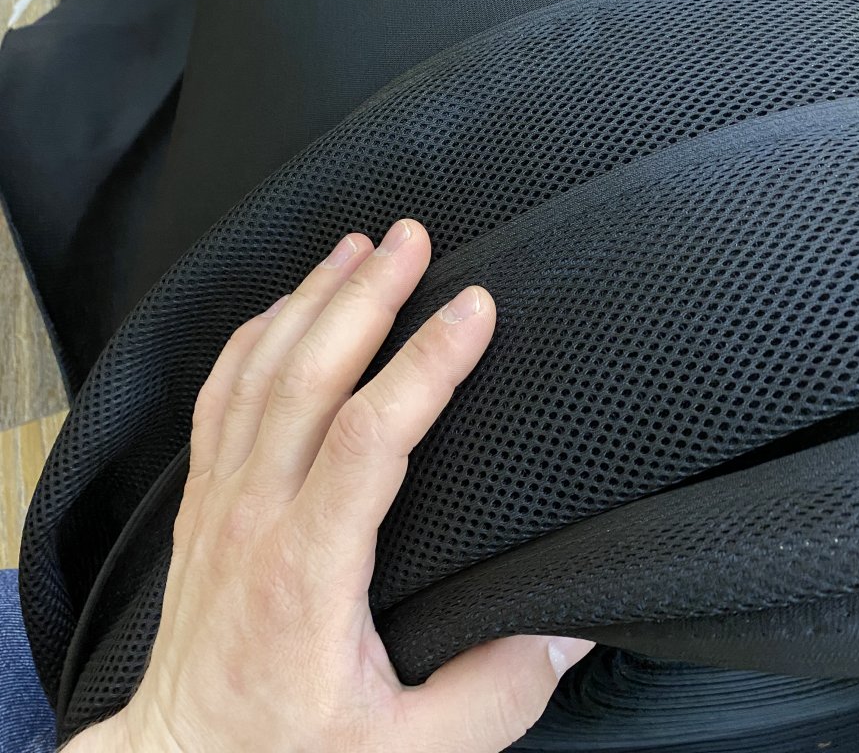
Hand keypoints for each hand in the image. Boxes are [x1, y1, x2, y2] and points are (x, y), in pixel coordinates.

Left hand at [68, 219, 593, 752]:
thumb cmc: (286, 752)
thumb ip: (496, 691)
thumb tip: (570, 630)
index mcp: (310, 568)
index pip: (370, 435)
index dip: (426, 363)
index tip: (473, 310)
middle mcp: (257, 515)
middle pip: (309, 373)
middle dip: (366, 295)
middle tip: (413, 239)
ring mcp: (222, 499)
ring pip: (260, 368)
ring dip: (311, 297)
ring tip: (357, 246)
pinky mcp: (205, 498)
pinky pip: (220, 393)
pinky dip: (252, 335)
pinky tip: (282, 305)